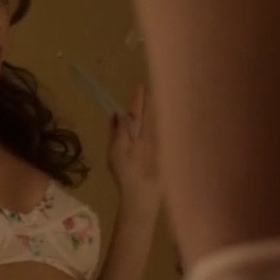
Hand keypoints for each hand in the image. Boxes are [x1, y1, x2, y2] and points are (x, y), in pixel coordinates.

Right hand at [107, 84, 160, 210]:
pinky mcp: (163, 157)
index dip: (138, 100)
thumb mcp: (115, 150)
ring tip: (158, 103)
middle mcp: (150, 137)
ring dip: (157, 114)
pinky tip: (164, 126)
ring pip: (158, 126)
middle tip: (152, 90)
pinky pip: (162, 137)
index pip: (137, 112)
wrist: (143, 194)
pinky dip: (162, 129)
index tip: (141, 86)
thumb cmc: (125, 172)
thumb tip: (118, 113)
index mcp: (137, 134)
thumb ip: (117, 131)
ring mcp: (158, 147)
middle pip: (151, 117)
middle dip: (150, 104)